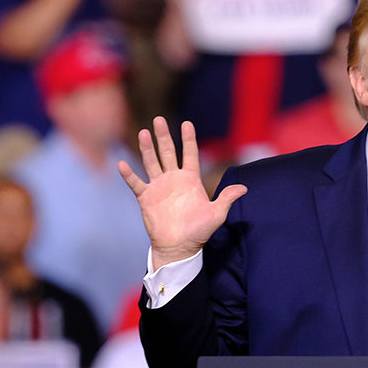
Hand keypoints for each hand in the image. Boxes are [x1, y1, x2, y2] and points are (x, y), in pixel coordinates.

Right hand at [119, 117, 246, 269]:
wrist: (179, 248)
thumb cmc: (199, 231)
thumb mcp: (216, 214)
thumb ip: (226, 198)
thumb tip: (244, 188)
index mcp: (190, 179)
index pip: (189, 154)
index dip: (188, 139)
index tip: (186, 123)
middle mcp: (173, 179)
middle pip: (167, 152)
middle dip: (163, 136)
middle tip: (158, 119)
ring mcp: (158, 187)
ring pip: (151, 162)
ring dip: (146, 148)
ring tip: (143, 133)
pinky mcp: (146, 197)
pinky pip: (136, 183)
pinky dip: (129, 174)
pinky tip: (123, 164)